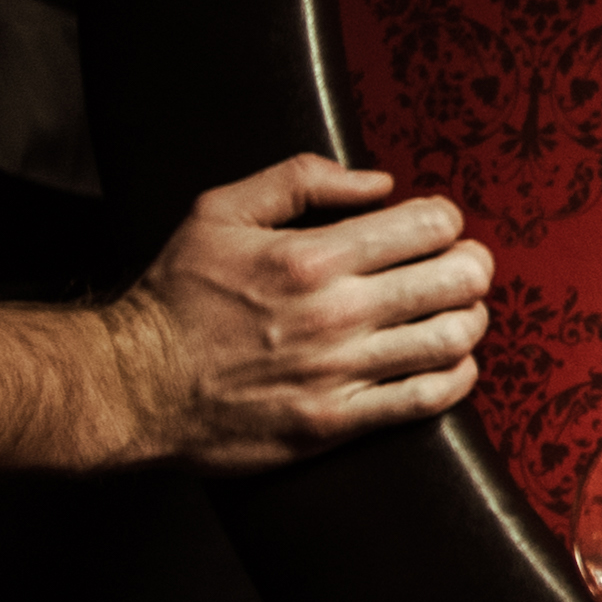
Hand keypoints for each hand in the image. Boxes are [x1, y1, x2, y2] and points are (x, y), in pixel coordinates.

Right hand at [97, 157, 490, 470]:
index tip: (434, 228)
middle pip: (459, 278)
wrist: (130, 386)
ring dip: (469, 318)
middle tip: (459, 267)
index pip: (432, 224)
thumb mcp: (219, 212)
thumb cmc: (174, 297)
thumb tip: (378, 182)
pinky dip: (456, 375)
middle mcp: (334, 313)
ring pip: (454, 338)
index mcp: (312, 257)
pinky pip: (427, 398)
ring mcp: (338, 371)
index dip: (445, 219)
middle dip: (471, 265)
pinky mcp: (333, 422)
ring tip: (454, 312)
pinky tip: (447, 361)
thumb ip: (301, 180)